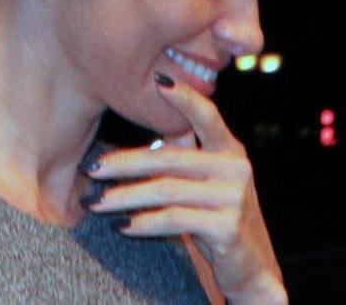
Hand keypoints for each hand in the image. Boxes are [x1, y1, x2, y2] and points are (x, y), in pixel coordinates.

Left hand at [82, 76, 287, 304]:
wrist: (253, 266)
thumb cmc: (219, 215)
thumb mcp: (205, 179)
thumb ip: (183, 152)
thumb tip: (144, 125)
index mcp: (230, 149)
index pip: (207, 115)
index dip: (184, 97)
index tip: (158, 78)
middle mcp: (235, 167)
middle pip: (169, 158)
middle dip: (125, 162)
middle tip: (92, 169)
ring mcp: (233, 197)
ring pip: (166, 190)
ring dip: (125, 197)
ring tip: (96, 203)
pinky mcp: (227, 226)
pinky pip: (174, 219)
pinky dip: (144, 222)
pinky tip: (123, 226)